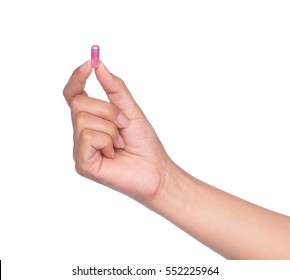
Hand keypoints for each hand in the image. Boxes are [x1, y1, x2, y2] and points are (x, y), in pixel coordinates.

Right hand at [63, 61, 169, 203]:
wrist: (156, 170)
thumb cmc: (144, 143)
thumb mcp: (131, 110)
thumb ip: (115, 89)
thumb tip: (99, 65)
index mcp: (92, 120)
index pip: (73, 95)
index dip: (77, 78)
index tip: (89, 64)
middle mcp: (82, 133)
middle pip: (79, 103)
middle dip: (108, 110)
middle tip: (124, 125)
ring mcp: (80, 149)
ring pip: (84, 120)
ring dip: (111, 128)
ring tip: (121, 143)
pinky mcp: (82, 164)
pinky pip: (87, 137)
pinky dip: (107, 141)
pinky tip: (114, 154)